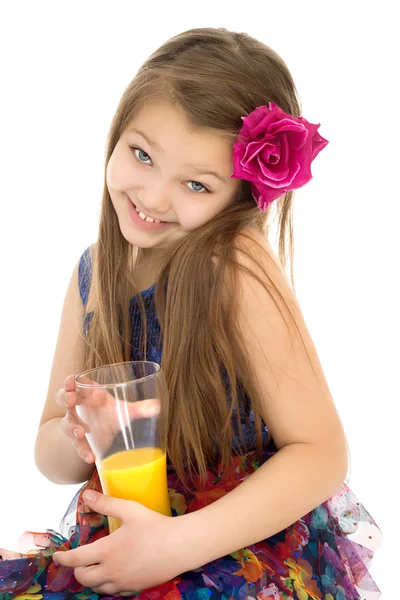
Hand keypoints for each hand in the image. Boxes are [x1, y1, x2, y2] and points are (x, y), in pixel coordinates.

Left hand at [53, 490, 186, 594]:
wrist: (180, 546)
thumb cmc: (155, 525)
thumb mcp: (130, 509)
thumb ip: (106, 503)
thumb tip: (87, 496)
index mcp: (106, 551)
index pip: (76, 559)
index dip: (63, 558)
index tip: (57, 556)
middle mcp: (111, 571)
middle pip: (83, 578)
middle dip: (77, 570)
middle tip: (79, 561)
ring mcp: (123, 582)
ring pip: (98, 588)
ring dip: (92, 579)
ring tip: (95, 567)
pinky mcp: (136, 588)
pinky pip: (115, 592)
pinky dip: (108, 585)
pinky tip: (114, 575)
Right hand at [56, 375, 159, 462]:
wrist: (101, 435)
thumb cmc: (110, 414)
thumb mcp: (124, 410)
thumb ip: (138, 408)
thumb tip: (156, 406)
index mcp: (88, 393)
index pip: (76, 382)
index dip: (71, 381)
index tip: (72, 381)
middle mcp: (78, 407)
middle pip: (63, 397)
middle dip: (65, 397)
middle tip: (71, 400)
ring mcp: (75, 423)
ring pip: (66, 423)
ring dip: (71, 427)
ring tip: (81, 432)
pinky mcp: (77, 440)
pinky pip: (76, 445)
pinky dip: (82, 450)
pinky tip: (90, 456)